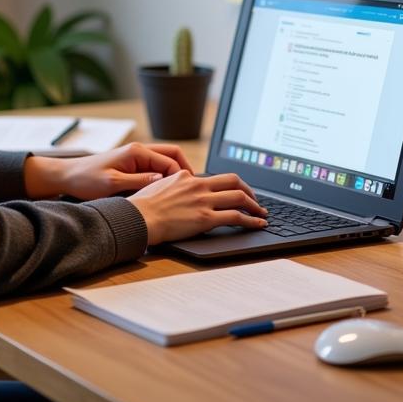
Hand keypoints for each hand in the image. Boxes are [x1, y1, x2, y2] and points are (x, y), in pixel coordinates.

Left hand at [24, 142, 194, 200]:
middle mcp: (138, 151)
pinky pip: (155, 168)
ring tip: (182, 193)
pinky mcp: (132, 165)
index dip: (182, 176)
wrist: (68, 177)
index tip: (188, 192)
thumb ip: (138, 182)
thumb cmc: (86, 180)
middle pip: (172, 155)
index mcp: (136, 152)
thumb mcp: (113, 184)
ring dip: (174, 174)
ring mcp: (136, 157)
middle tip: (192, 190)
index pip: (170, 160)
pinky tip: (165, 193)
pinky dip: (164, 178)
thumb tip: (162, 182)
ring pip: (165, 161)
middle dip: (184, 171)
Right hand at [126, 171, 267, 245]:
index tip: (236, 191)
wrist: (140, 217)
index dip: (230, 185)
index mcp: (187, 177)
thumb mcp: (160, 185)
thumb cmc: (144, 206)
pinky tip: (258, 224)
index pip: (215, 177)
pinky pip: (236, 217)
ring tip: (262, 214)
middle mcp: (199, 186)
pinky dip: (251, 220)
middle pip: (233, 181)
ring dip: (255, 206)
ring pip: (239, 197)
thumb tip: (181, 187)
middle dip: (249, 190)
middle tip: (256, 200)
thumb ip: (175, 184)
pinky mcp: (206, 218)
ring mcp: (204, 201)